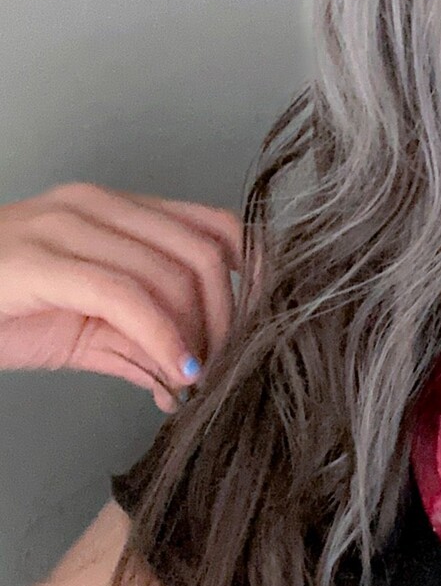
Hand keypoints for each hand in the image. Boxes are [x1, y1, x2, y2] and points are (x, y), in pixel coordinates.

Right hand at [0, 182, 246, 412]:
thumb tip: (189, 378)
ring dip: (196, 338)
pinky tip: (173, 371)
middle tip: (220, 368)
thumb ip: (141, 343)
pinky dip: (161, 338)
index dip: (251, 277)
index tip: (258, 327)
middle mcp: (96, 206)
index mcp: (115, 210)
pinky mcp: (38, 261)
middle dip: (225, 320)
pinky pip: (124, 297)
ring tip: (194, 379)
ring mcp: (65, 227)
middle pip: (202, 254)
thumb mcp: (83, 328)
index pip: (214, 225)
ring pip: (170, 275)